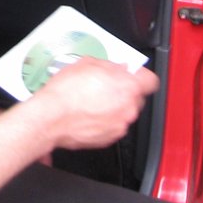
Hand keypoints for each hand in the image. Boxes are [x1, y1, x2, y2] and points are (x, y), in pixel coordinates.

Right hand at [28, 57, 159, 149]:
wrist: (51, 117)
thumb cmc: (66, 92)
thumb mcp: (87, 63)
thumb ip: (109, 66)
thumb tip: (117, 68)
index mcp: (127, 87)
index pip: (150, 80)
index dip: (141, 76)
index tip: (133, 74)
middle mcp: (128, 109)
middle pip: (137, 97)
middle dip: (125, 91)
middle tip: (106, 85)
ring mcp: (120, 126)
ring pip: (124, 112)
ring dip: (114, 106)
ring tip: (93, 100)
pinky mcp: (109, 139)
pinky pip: (113, 125)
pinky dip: (105, 120)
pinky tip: (89, 113)